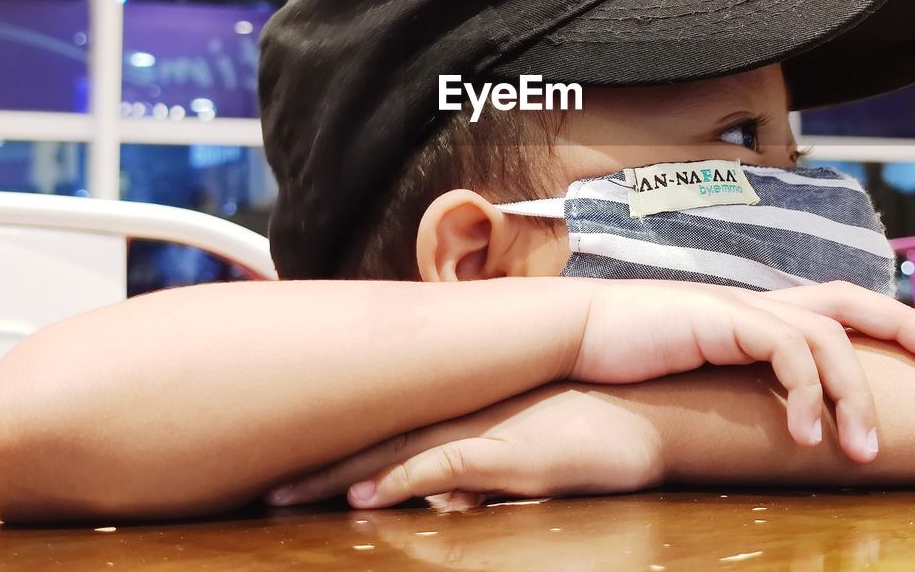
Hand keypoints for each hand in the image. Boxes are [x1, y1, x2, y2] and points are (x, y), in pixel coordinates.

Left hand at [267, 384, 664, 509]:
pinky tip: (365, 496)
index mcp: (465, 410)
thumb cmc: (595, 427)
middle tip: (263, 486)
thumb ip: (480, 475)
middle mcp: (465, 415)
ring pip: (394, 454)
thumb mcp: (528, 454)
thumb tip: (447, 504)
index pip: (388, 426)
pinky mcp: (509, 455)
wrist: (650, 412)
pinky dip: (401, 481)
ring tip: (286, 496)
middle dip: (318, 462)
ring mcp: (484, 433)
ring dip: (339, 475)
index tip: (289, 462)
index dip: (337, 444)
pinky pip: (445, 468)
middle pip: (375, 438)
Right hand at [571, 279, 914, 460]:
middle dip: (905, 324)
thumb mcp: (702, 374)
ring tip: (863, 452)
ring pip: (825, 336)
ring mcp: (741, 307)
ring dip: (853, 395)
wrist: (577, 333)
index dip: (889, 318)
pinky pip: (783, 351)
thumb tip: (780, 425)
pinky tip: (806, 437)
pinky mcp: (722, 318)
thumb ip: (742, 385)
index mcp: (757, 312)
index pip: (837, 304)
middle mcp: (758, 302)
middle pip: (849, 300)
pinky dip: (805, 394)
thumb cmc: (634, 360)